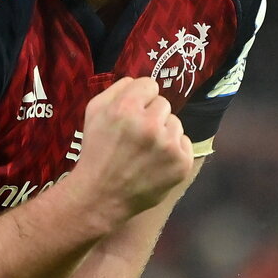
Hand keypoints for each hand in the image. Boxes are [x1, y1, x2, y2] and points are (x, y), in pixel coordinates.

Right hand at [71, 76, 193, 222]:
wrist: (102, 195)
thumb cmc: (96, 151)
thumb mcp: (93, 113)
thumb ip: (115, 90)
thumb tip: (137, 82)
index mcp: (126, 108)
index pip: (149, 84)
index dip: (140, 99)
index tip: (133, 112)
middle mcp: (149, 124)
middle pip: (163, 104)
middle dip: (151, 116)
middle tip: (137, 136)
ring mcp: (168, 145)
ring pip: (175, 123)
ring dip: (163, 133)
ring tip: (145, 151)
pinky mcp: (181, 163)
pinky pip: (184, 143)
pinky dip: (173, 151)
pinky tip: (156, 162)